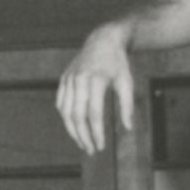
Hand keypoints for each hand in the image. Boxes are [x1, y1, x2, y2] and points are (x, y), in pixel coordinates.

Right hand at [56, 23, 136, 151]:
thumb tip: (128, 129)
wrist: (103, 40)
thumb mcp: (127, 82)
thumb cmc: (118, 64)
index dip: (97, 132)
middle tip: (91, 150)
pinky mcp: (64, 79)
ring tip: (82, 143)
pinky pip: (61, 103)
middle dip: (83, 136)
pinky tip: (74, 128)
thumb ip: (127, 106)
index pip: (94, 113)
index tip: (101, 146)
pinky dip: (66, 118)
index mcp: (96, 79)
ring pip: (66, 111)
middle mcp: (79, 79)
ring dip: (72, 130)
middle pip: (77, 115)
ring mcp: (69, 78)